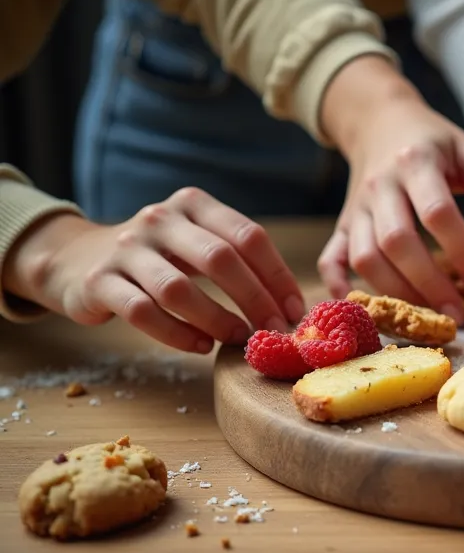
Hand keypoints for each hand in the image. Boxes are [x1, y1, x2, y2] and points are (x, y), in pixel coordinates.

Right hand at [2, 188, 302, 352]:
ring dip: (217, 320)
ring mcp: (127, 248)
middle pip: (220, 259)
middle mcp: (160, 218)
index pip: (248, 236)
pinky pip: (144, 313)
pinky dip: (178, 335)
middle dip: (255, 299)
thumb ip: (238, 261)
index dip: (277, 276)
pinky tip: (201, 347)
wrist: (78, 260)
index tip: (296, 310)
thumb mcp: (197, 243)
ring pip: (179, 289)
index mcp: (194, 204)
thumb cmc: (159, 258)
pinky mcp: (100, 281)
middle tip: (274, 331)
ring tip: (239, 340)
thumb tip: (290, 307)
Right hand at [317, 57, 463, 324]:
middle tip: (458, 314)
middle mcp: (380, 185)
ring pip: (365, 256)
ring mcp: (355, 206)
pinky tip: (368, 307)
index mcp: (416, 161)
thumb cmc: (439, 144)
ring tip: (429, 316)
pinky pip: (330, 258)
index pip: (437, 212)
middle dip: (429, 284)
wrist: (382, 121)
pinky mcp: (342, 223)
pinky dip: (342, 286)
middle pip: (397, 241)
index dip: (462, 251)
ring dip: (397, 292)